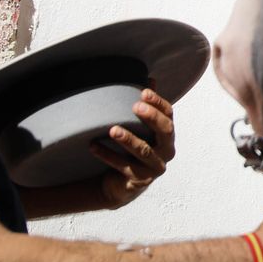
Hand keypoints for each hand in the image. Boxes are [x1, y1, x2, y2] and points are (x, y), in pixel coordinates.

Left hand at [90, 87, 175, 209]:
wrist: (124, 182)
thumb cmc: (135, 147)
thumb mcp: (141, 127)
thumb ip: (146, 107)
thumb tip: (149, 79)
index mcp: (168, 134)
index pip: (169, 114)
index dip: (158, 102)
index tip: (143, 91)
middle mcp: (166, 150)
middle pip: (165, 131)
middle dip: (151, 118)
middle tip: (135, 106)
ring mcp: (154, 167)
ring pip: (144, 151)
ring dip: (128, 139)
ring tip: (112, 130)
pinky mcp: (139, 179)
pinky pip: (123, 166)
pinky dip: (108, 155)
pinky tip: (93, 146)